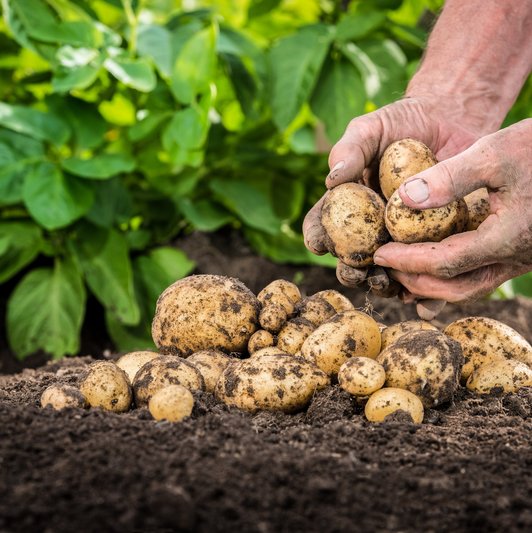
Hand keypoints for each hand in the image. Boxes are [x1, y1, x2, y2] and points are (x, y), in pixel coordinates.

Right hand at [303, 95, 481, 316]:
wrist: (451, 120)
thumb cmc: (401, 122)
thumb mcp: (371, 128)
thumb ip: (349, 150)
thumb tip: (332, 179)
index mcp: (349, 206)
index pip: (324, 225)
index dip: (317, 237)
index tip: (318, 243)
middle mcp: (372, 227)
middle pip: (353, 258)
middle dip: (350, 271)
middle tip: (355, 271)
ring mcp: (403, 239)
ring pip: (387, 272)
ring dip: (383, 285)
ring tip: (387, 283)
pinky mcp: (436, 243)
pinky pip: (428, 273)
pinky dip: (425, 293)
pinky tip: (423, 300)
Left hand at [373, 119, 531, 302]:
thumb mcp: (496, 152)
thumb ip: (450, 178)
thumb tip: (403, 199)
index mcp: (507, 238)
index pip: (444, 263)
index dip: (407, 262)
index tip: (379, 254)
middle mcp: (516, 258)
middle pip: (456, 288)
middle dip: (416, 281)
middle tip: (386, 268)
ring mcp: (522, 258)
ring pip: (472, 287)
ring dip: (434, 285)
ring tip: (404, 272)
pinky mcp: (522, 251)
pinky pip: (483, 274)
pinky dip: (453, 275)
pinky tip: (434, 261)